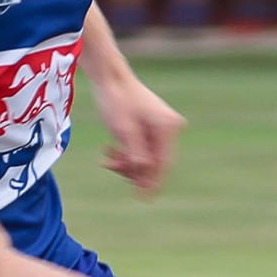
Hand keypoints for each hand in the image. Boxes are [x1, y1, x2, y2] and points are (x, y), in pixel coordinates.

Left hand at [96, 76, 185, 197]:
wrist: (110, 77)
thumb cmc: (116, 100)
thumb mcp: (124, 130)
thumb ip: (136, 154)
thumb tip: (144, 175)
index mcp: (167, 127)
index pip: (164, 163)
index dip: (153, 182)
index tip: (144, 198)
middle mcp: (169, 128)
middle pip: (155, 162)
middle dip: (133, 169)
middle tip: (111, 166)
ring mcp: (160, 128)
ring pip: (147, 157)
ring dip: (127, 162)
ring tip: (107, 157)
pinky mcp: (150, 128)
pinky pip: (142, 149)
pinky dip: (127, 153)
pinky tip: (110, 151)